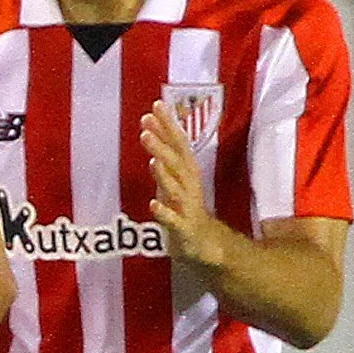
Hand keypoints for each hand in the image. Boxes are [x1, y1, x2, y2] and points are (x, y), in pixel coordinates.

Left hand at [139, 100, 233, 273]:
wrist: (206, 247)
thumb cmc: (186, 211)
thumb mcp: (174, 182)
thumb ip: (163, 158)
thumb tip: (150, 131)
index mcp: (187, 173)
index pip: (178, 144)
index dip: (168, 125)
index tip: (156, 105)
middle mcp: (189, 186)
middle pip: (176, 161)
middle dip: (162, 143)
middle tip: (146, 124)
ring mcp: (187, 207)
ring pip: (175, 187)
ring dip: (164, 173)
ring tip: (152, 158)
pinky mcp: (184, 229)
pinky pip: (173, 220)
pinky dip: (164, 212)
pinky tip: (152, 204)